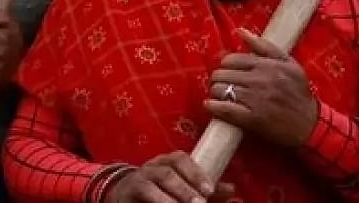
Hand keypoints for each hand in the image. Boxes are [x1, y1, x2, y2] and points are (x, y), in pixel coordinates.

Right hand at [104, 152, 233, 202]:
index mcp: (168, 162)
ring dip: (171, 197)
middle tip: (201, 201)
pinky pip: (144, 193)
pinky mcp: (128, 192)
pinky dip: (158, 201)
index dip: (195, 172)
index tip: (210, 189)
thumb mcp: (185, 188)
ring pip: (153, 183)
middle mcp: (152, 167)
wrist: (127, 193)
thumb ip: (206, 189)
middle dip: (186, 187)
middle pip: (168, 171)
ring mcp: (139, 179)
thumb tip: (232, 189)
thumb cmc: (162, 190)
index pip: (180, 159)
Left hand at [204, 28, 319, 147]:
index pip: (231, 59)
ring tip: (220, 95)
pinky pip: (224, 109)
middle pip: (222, 74)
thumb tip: (240, 31)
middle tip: (223, 84)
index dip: (225, 65)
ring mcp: (255, 100)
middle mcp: (260, 81)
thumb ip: (264, 46)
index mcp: (267, 65)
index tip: (228, 72)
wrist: (310, 124)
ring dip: (216, 93)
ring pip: (220, 90)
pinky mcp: (252, 119)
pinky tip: (211, 105)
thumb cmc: (298, 92)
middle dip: (219, 79)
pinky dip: (213, 106)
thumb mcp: (289, 64)